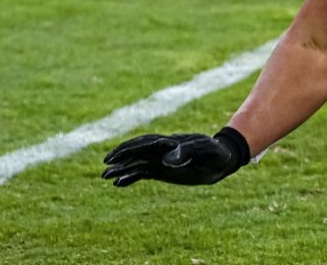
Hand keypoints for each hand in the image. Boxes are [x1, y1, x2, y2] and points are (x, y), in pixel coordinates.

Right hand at [101, 127, 249, 186]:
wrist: (222, 159)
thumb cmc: (214, 150)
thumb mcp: (205, 149)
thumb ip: (188, 151)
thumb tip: (168, 159)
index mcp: (169, 142)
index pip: (144, 143)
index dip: (129, 148)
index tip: (116, 155)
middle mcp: (162, 151)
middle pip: (136, 152)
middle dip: (120, 157)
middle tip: (105, 164)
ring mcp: (161, 161)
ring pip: (137, 163)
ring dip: (122, 169)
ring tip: (105, 177)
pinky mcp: (163, 171)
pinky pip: (143, 173)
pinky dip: (131, 177)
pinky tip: (119, 183)